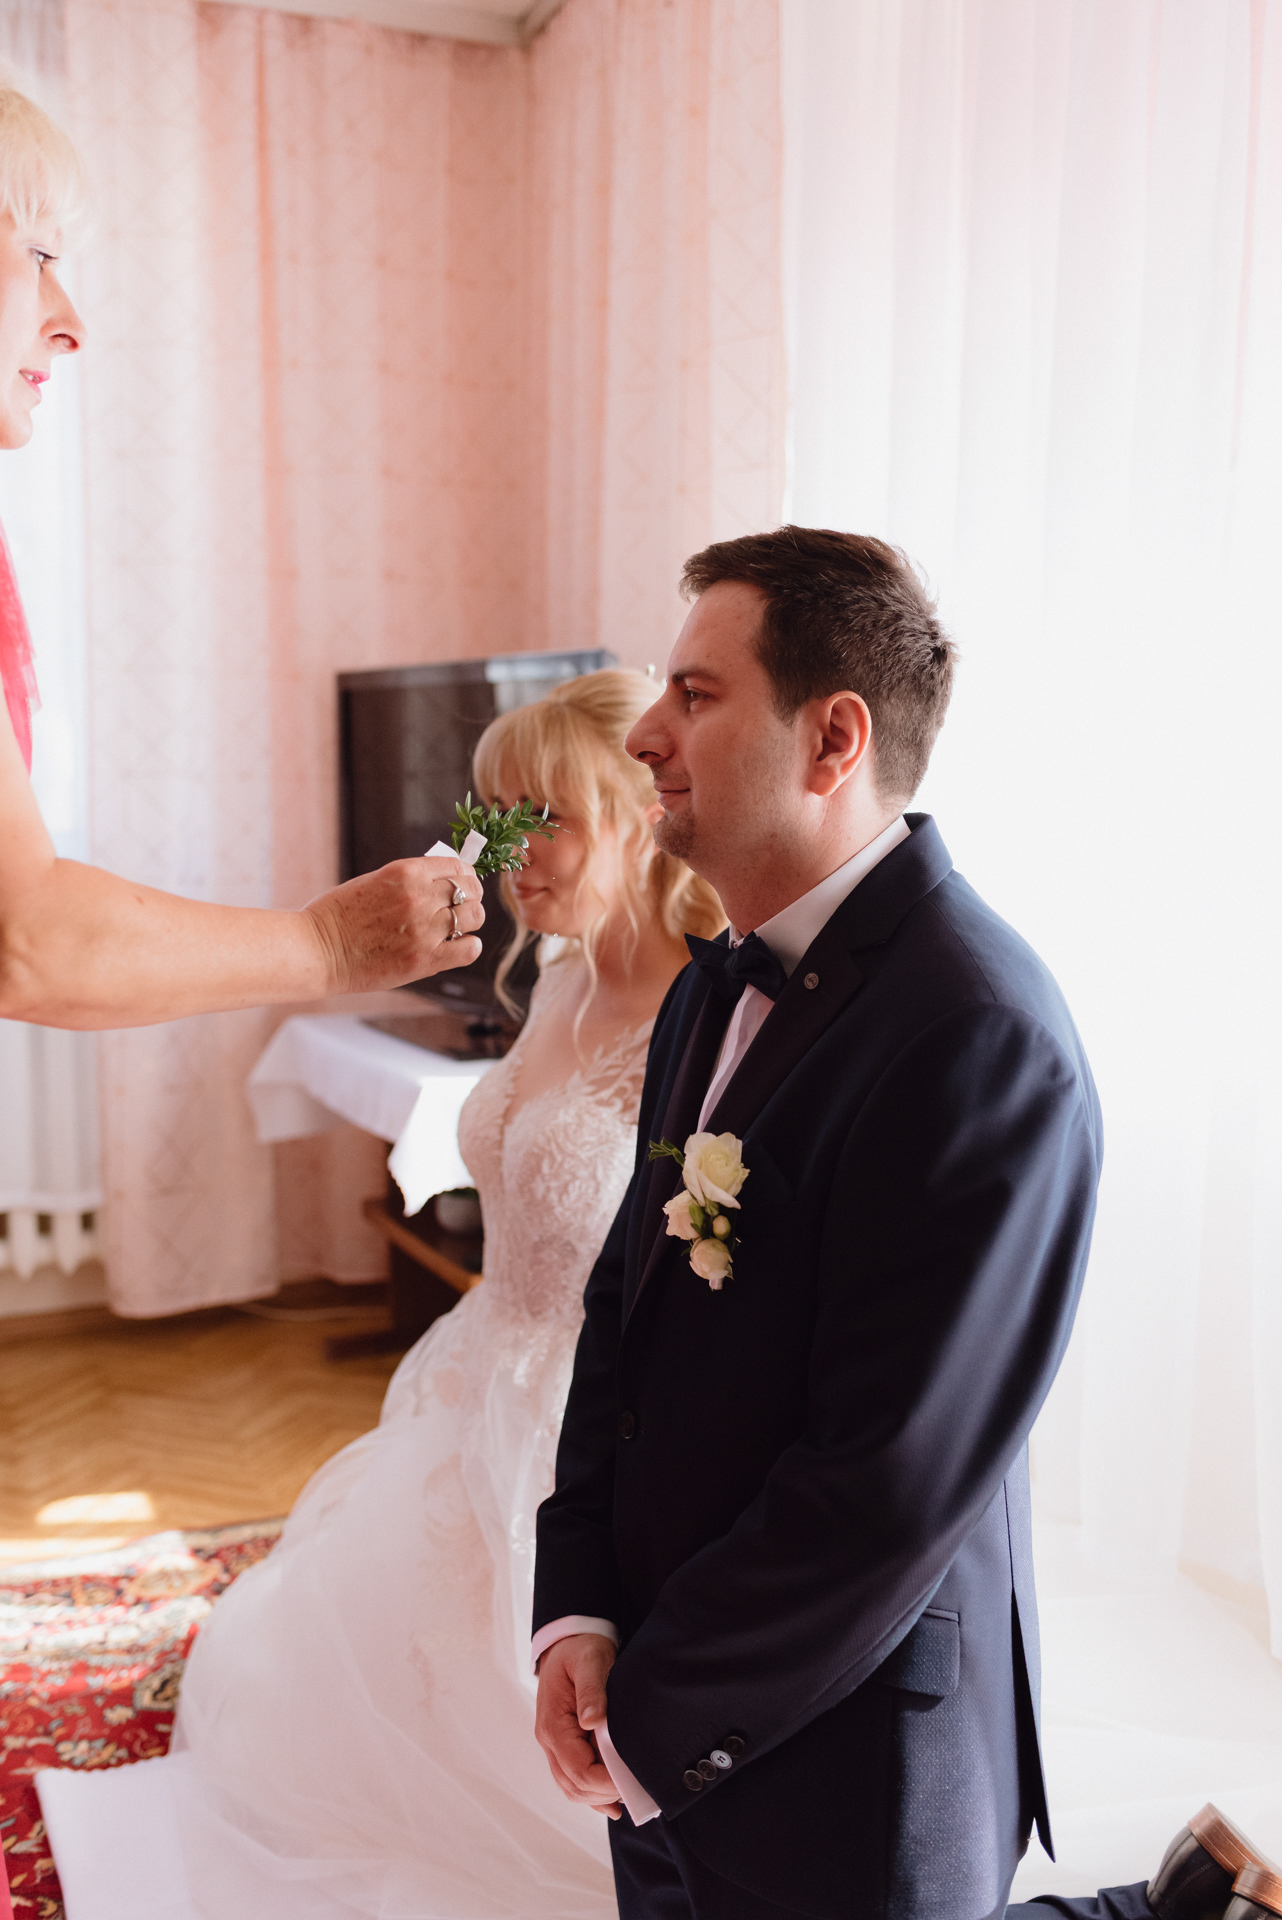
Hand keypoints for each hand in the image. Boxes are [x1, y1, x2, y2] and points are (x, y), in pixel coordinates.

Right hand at [303, 856, 483, 994]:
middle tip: (463, 907)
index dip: (465, 875)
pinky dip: (468, 947)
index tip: (463, 884)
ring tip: (458, 928)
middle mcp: (420, 897)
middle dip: (471, 897)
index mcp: (406, 872)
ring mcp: (425, 929)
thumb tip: (441, 881)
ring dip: (470, 921)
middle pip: (472, 891)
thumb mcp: (374, 881)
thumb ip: (409, 881)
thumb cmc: (339, 916)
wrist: (317, 950)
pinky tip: (456, 947)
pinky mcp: (424, 959)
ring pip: (475, 917)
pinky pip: (469, 949)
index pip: (457, 866)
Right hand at [534, 1633, 622, 1818]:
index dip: (605, 1782)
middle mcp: (548, 1739)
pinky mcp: (563, 1744)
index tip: (631, 1779)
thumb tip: (592, 1721)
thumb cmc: (580, 1650)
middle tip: (636, 1788)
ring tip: (628, 1795)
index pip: (578, 1770)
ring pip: (572, 1787)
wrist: (568, 1642)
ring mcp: (553, 1744)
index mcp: (553, 1724)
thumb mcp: (590, 1661)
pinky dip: (591, 1794)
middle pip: (574, 1786)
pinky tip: (612, 1803)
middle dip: (605, 1793)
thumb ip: (591, 1691)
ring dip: (598, 1796)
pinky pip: (573, 1778)